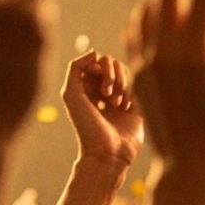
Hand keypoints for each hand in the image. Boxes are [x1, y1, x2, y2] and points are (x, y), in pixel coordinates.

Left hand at [63, 51, 142, 166]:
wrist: (107, 152)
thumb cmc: (86, 125)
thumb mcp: (71, 93)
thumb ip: (75, 67)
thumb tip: (95, 52)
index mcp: (84, 88)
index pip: (94, 62)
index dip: (97, 68)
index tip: (95, 84)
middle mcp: (100, 91)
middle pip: (110, 64)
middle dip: (111, 76)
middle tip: (108, 95)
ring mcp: (117, 97)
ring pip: (124, 72)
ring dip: (121, 84)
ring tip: (116, 104)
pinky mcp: (133, 106)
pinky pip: (134, 86)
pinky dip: (129, 93)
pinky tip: (124, 108)